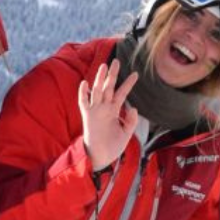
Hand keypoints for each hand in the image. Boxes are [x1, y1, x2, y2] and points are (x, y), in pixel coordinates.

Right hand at [77, 57, 138, 172]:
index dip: (128, 84)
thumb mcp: (126, 134)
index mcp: (113, 111)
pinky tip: (84, 83)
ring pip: (97, 91)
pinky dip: (83, 94)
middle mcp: (104, 108)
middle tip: (117, 61)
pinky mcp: (87, 117)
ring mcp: (95, 111)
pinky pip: (83, 103)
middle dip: (112, 74)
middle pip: (108, 87)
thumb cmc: (111, 146)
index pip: (121, 94)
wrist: (100, 158)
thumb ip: (130, 121)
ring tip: (104, 66)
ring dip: (100, 79)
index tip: (136, 74)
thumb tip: (134, 108)